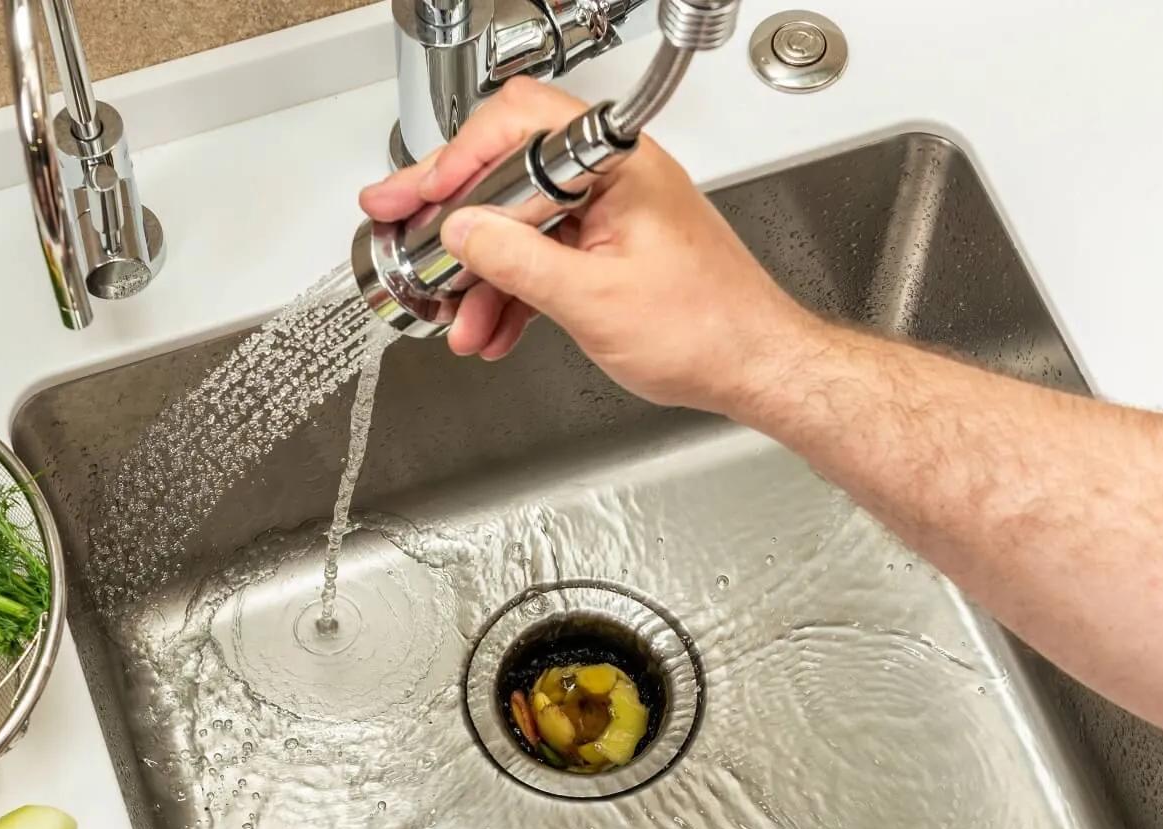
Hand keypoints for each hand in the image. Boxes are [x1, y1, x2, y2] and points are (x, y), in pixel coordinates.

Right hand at [358, 79, 815, 413]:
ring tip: (454, 317)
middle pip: (509, 174)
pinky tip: (491, 326)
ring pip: (520, 224)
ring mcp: (609, 213)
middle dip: (457, 224)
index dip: (457, 162)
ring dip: (481, 275)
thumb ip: (517, 261)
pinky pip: (543, 257)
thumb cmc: (707, 329)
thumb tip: (461, 231)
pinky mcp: (608, 249)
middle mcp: (613, 178)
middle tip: (408, 238)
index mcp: (617, 166)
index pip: (517, 127)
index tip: (418, 198)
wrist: (754, 366)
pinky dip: (512, 292)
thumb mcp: (592, 300)